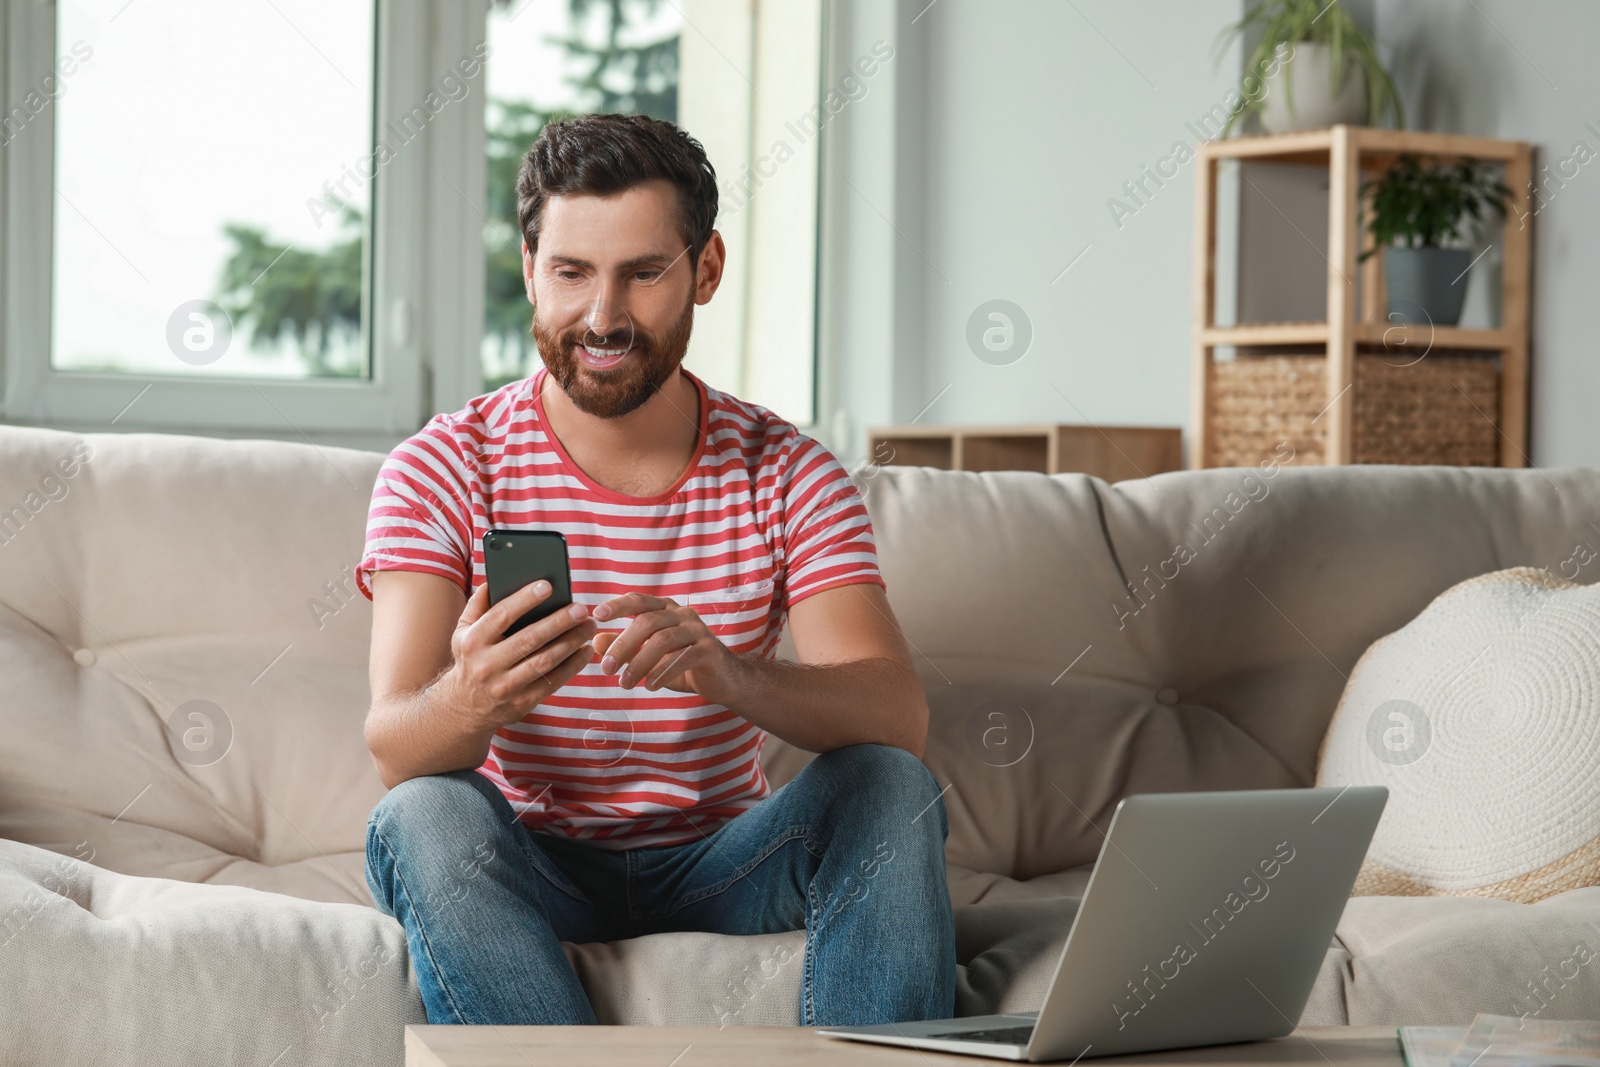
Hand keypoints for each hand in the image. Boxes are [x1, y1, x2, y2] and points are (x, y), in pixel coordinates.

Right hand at [445, 581, 597, 729]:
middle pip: (529, 638)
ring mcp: (505, 686)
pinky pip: (552, 681)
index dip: (525, 599)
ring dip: (571, 642)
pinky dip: (572, 665)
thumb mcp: (462, 633)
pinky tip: (585, 650)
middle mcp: (487, 665)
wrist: (463, 708)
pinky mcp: (522, 703)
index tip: (548, 585)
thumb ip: (477, 605)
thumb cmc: (470, 660)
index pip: (501, 615)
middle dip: (558, 621)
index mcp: (473, 642)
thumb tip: (494, 580)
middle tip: (581, 608)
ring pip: (544, 661)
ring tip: (588, 626)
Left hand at [591, 593, 739, 702]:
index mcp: (666, 610)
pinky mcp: (709, 650)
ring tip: (625, 684)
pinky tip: (650, 686)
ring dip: (640, 663)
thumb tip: (596, 641)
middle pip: (647, 622)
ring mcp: (698, 630)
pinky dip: (663, 672)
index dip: (618, 606)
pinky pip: (683, 658)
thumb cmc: (682, 664)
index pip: (639, 601)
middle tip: (606, 669)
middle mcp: (682, 614)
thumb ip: (626, 647)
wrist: (723, 679)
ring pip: (663, 640)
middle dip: (623, 645)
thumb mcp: (650, 656)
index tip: (597, 615)